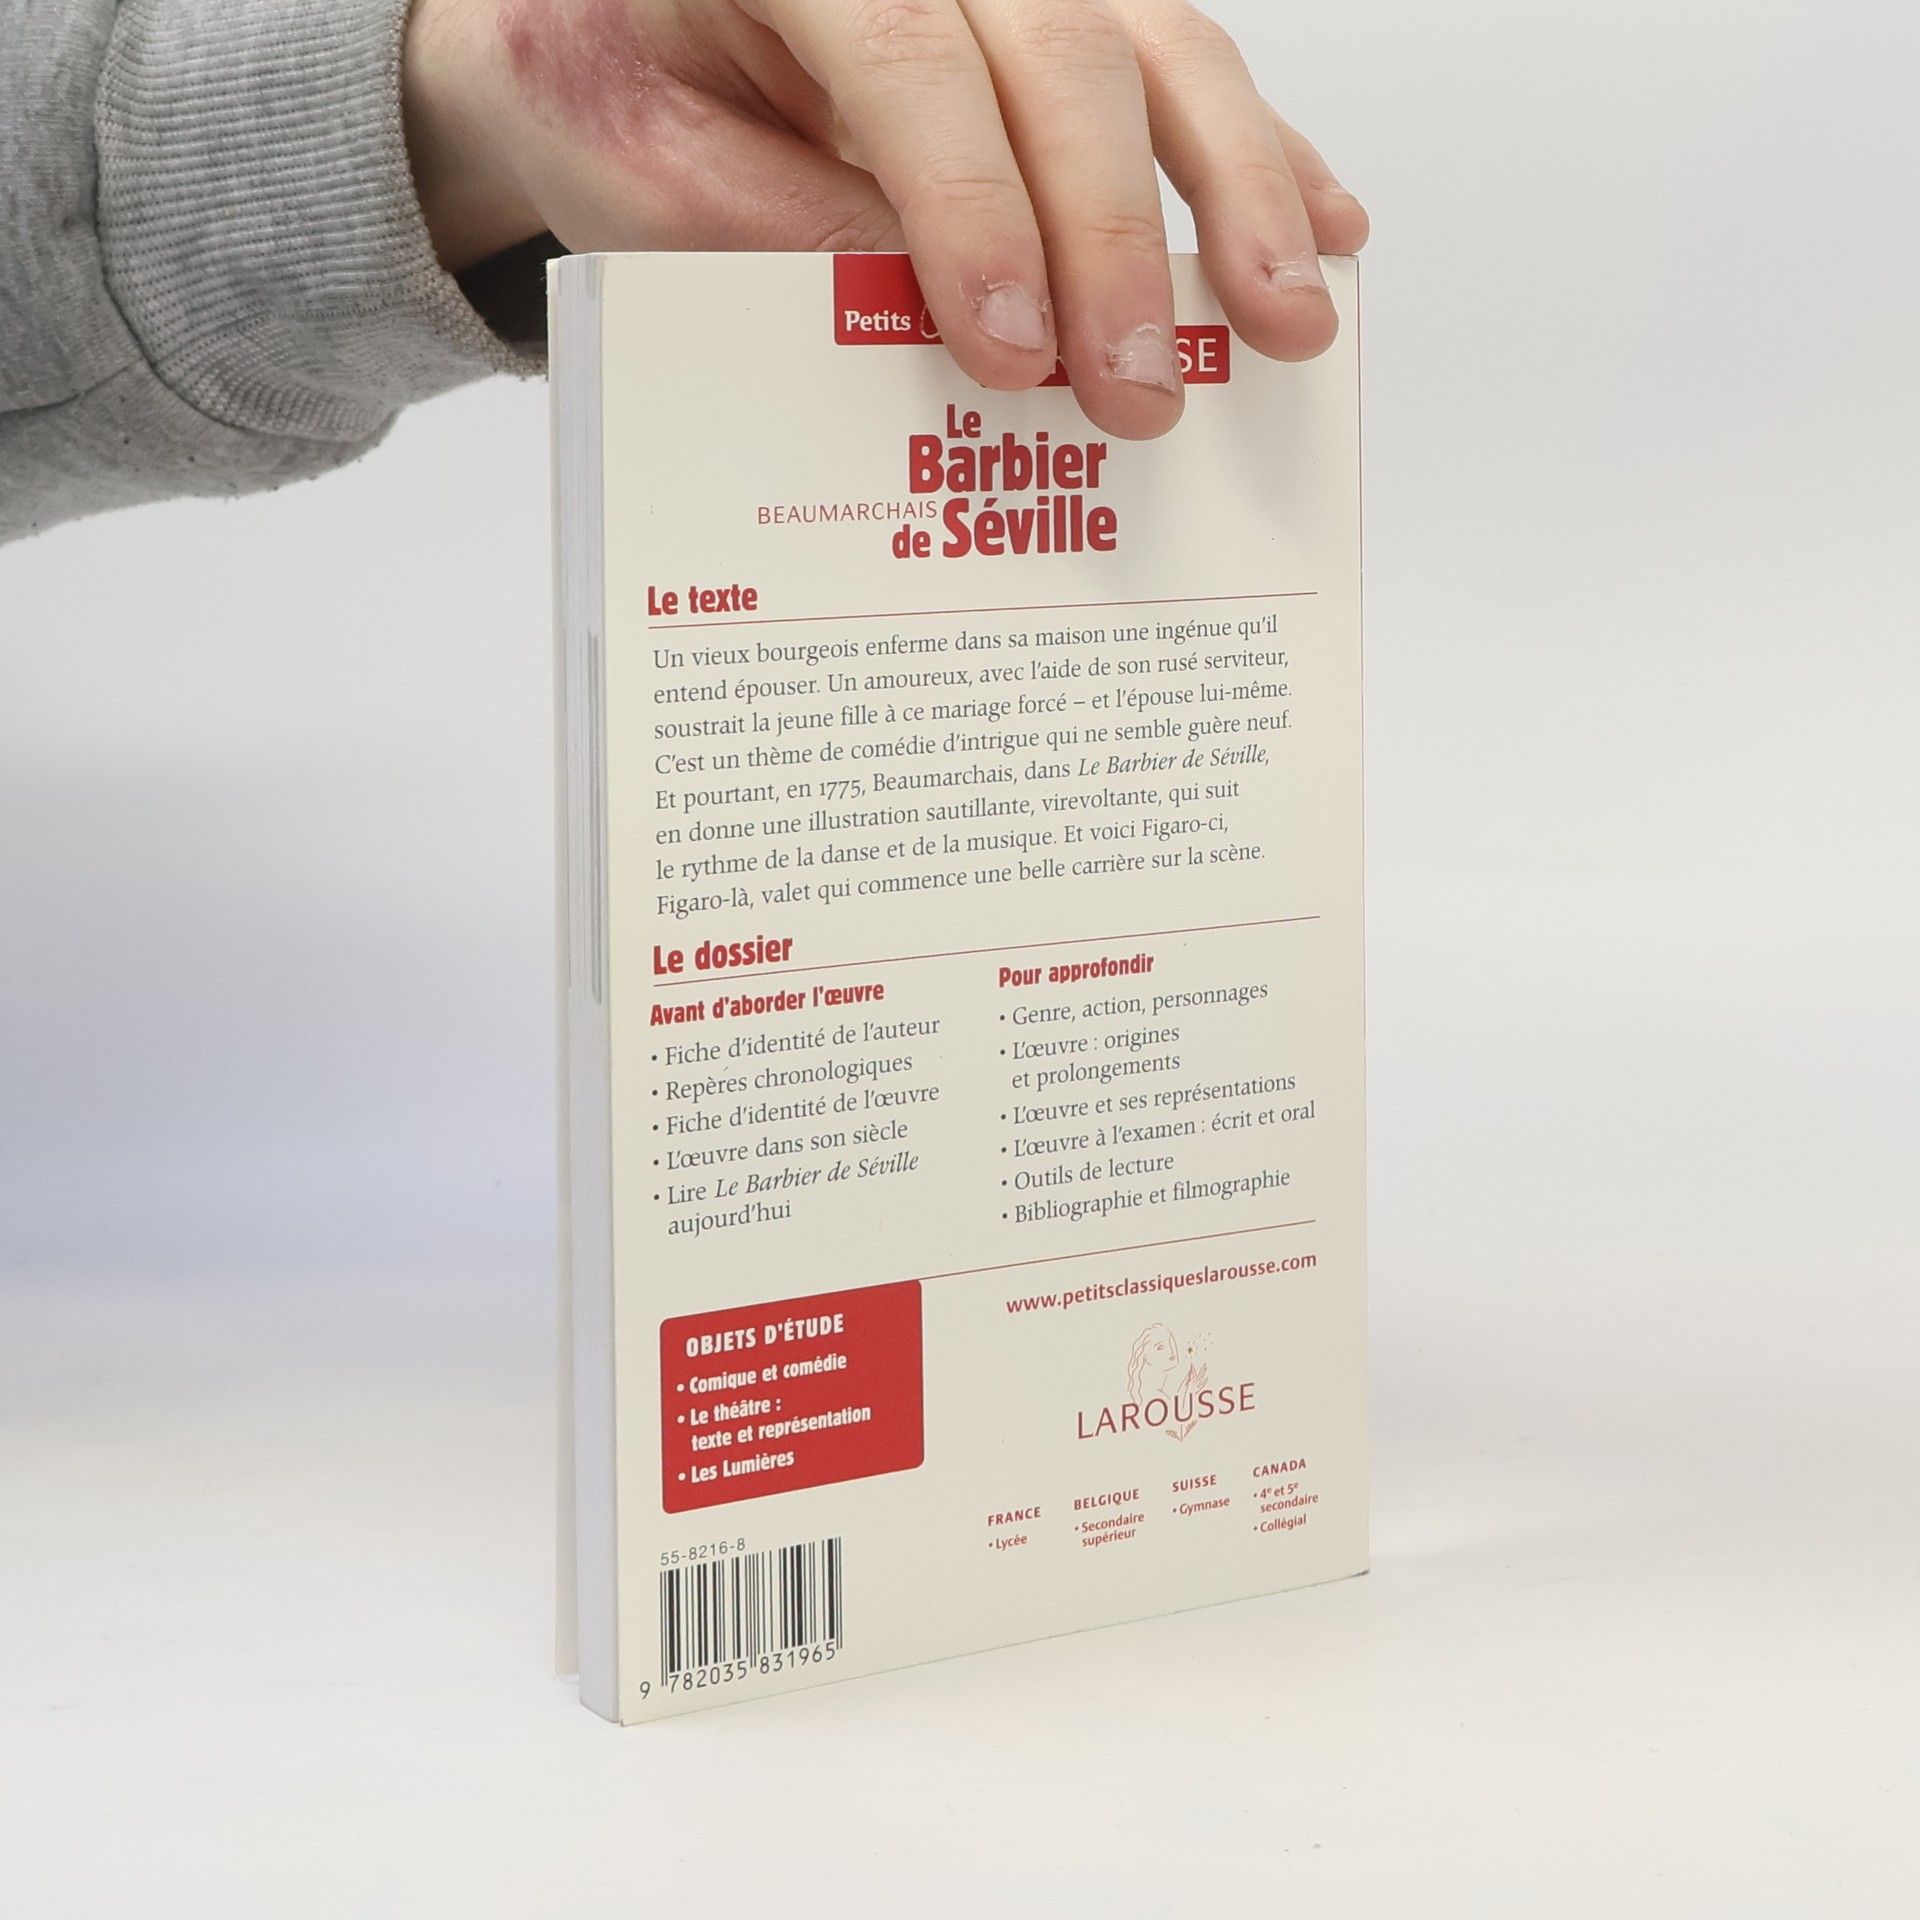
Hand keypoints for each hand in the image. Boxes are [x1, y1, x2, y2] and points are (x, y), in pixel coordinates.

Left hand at [403, 0, 1368, 437]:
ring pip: (1155, 46)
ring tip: (1285, 317)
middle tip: (1141, 390)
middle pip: (1063, 52)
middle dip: (1114, 238)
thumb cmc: (623, 105)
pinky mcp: (1068, 19)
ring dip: (1238, 191)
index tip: (1015, 351)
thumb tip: (966, 329)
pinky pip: (1181, 66)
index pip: (910, 60)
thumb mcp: (660, 191)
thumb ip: (797, 243)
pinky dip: (1262, 153)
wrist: (601, 34)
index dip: (973, 209)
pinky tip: (1323, 226)